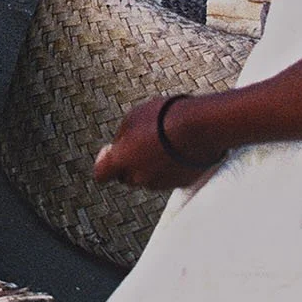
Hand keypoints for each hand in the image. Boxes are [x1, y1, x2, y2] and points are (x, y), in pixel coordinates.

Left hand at [91, 96, 216, 190]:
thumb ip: (122, 138)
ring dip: (151, 167)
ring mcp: (161, 183)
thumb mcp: (132, 118)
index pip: (101, 175)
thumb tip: (119, 147)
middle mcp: (139, 177)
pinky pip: (169, 178)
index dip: (104, 164)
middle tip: (141, 144)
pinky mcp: (181, 184)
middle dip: (130, 164)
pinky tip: (176, 151)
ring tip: (163, 143)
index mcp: (121, 160)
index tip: (110, 153)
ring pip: (148, 178)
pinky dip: (169, 169)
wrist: (201, 126)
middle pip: (126, 177)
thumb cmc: (164, 117)